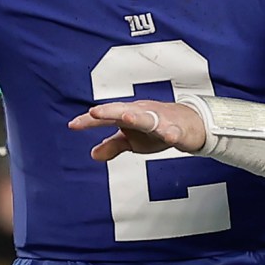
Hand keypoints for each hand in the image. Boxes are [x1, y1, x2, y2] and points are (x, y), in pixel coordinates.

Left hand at [70, 100, 209, 160]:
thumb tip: (93, 154)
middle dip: (109, 111)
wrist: (191, 124)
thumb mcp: (132, 139)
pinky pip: (174, 131)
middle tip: (94, 112)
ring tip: (126, 118)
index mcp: (129, 115)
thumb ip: (113, 145)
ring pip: (148, 118)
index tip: (73, 125)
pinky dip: (171, 132)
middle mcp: (143, 113)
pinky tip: (169, 136)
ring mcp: (161, 120)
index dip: (90, 121)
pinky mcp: (177, 128)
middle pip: (124, 111)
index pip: (106, 118)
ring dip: (137, 117)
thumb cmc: (158, 127)